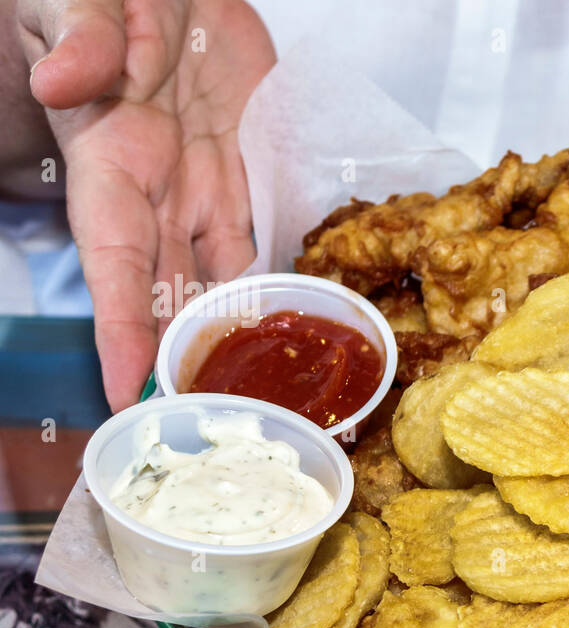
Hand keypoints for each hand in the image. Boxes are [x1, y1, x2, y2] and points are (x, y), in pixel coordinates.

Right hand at [18, 0, 274, 409]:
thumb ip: (82, 37)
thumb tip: (67, 82)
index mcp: (111, 159)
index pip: (111, 258)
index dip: (114, 324)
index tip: (120, 386)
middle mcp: (154, 186)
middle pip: (162, 289)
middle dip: (172, 357)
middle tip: (194, 420)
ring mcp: (197, 181)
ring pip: (209, 274)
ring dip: (217, 334)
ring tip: (236, 394)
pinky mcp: (236, 164)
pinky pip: (248, 234)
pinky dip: (258, 280)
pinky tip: (272, 322)